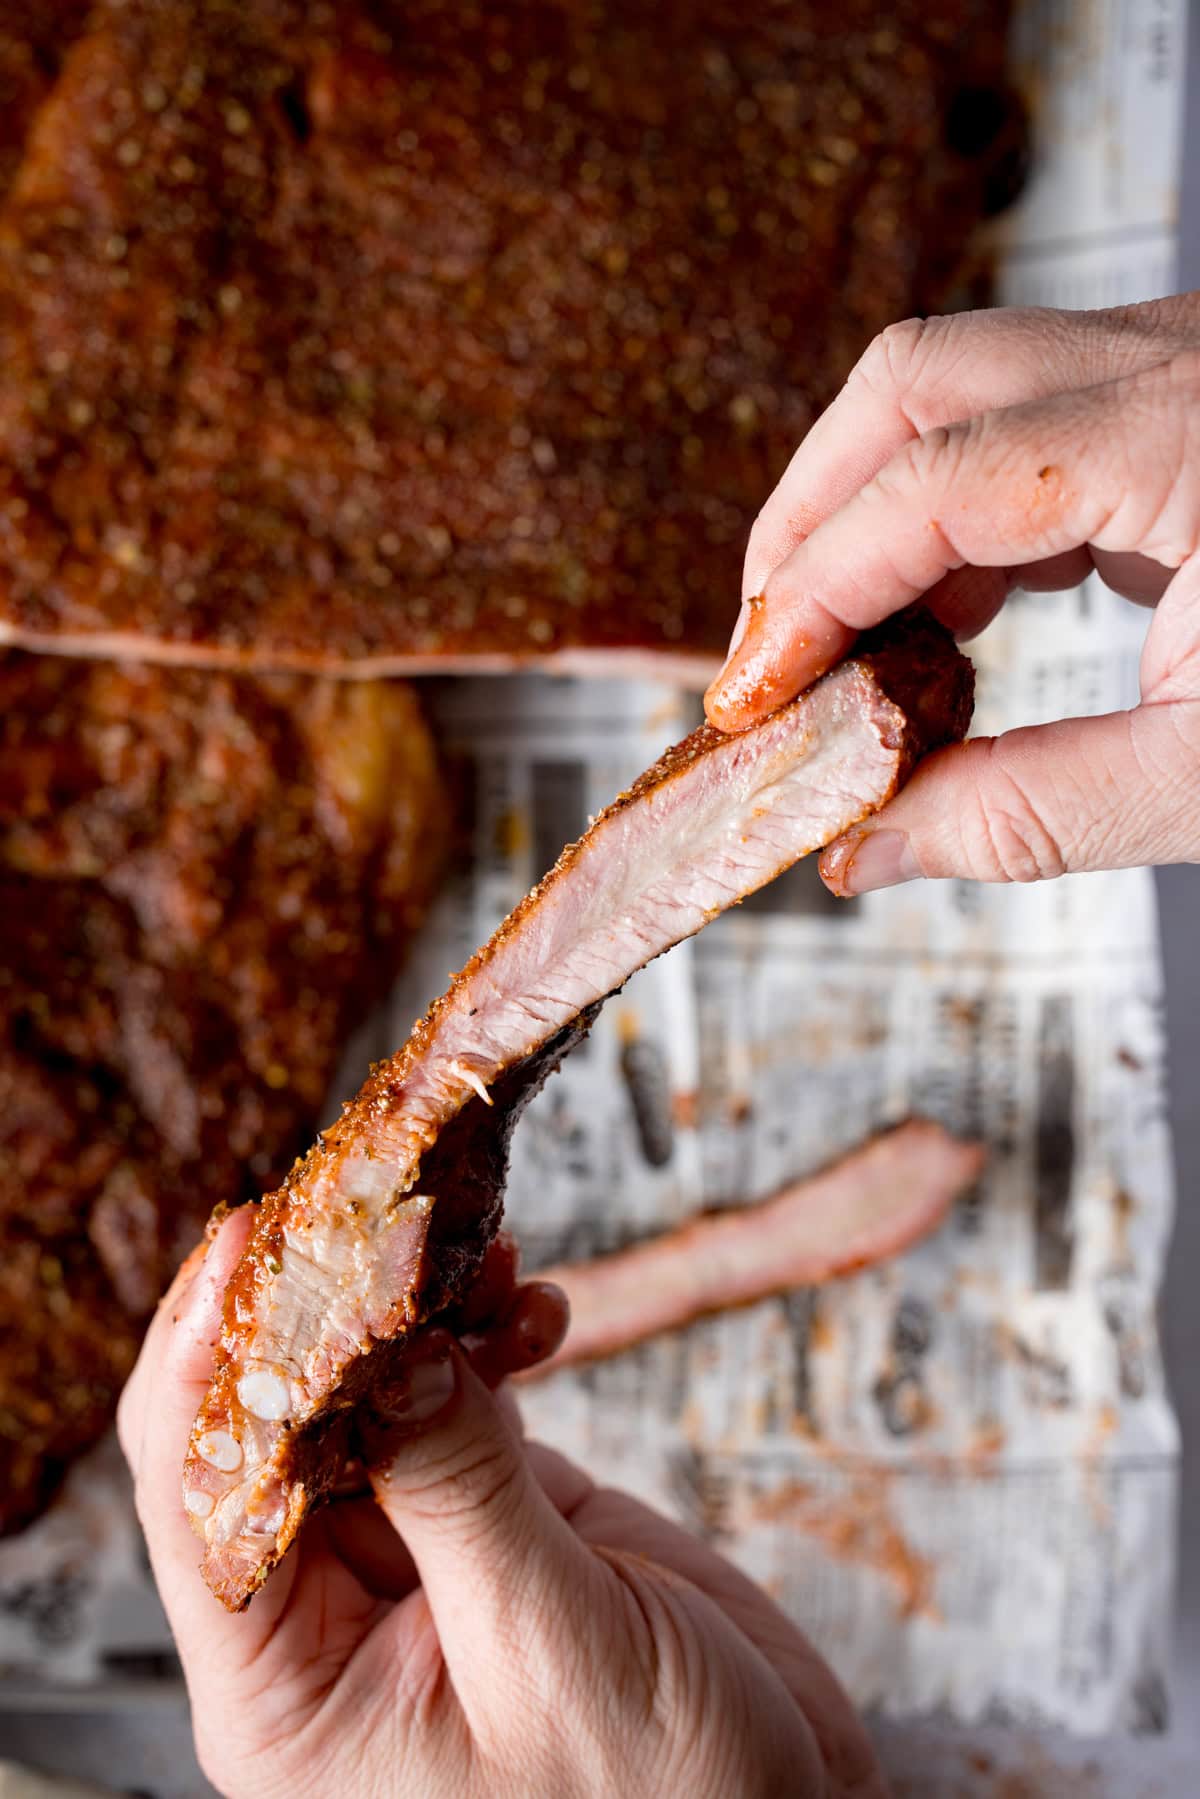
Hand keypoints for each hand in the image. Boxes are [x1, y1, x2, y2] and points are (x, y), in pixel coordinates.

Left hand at [118, 1213, 882, 1798]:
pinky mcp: (483, 1513)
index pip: (201, 1503)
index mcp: (290, 1696)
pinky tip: (532, 1305)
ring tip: (479, 1251)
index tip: (243, 1247)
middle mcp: (326, 1622)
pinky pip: (453, 1397)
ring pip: (365, 1393)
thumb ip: (458, 1489)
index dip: (206, 1364)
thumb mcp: (552, 1652)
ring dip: (415, 1310)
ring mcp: (408, 1555)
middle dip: (319, 1311)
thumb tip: (381, 1340)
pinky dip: (486, 1337)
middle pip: (271, 1425)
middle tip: (369, 1206)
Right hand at [704, 293, 1199, 890]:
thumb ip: (1023, 818)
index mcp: (1188, 439)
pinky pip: (1025, 421)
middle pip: (917, 380)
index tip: (751, 698)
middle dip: (810, 513)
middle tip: (767, 653)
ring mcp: (1183, 368)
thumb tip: (866, 854)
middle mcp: (1177, 365)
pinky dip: (956, 513)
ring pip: (962, 384)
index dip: (808, 592)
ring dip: (874, 509)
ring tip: (848, 652)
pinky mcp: (1188, 406)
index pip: (928, 485)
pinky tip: (954, 615)